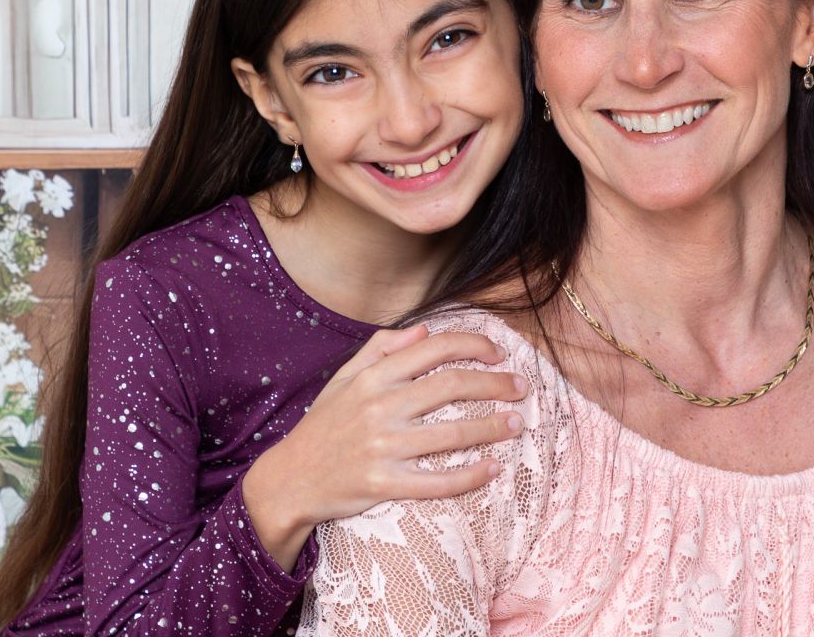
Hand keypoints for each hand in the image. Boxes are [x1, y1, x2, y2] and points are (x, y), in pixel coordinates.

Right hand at [242, 325, 526, 567]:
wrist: (291, 479)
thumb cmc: (324, 425)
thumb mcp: (343, 377)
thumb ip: (381, 347)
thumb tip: (423, 329)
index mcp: (374, 376)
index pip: (434, 348)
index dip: (473, 345)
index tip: (498, 352)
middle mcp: (380, 407)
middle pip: (452, 386)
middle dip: (495, 384)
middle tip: (522, 387)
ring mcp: (383, 447)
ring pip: (452, 434)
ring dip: (492, 428)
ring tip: (517, 423)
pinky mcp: (384, 484)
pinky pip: (436, 481)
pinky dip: (469, 476)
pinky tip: (492, 469)